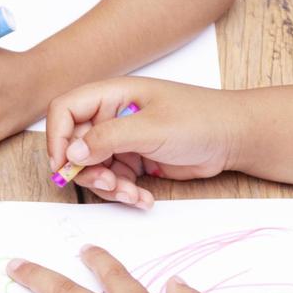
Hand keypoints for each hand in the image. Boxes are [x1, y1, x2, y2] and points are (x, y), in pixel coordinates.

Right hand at [45, 78, 238, 206]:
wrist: (235, 138)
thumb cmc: (201, 120)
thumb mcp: (151, 128)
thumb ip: (107, 138)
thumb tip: (70, 153)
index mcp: (112, 95)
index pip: (64, 110)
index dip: (57, 137)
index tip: (64, 164)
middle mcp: (111, 116)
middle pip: (74, 146)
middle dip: (88, 171)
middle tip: (108, 183)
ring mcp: (121, 139)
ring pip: (92, 169)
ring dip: (108, 187)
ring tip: (132, 193)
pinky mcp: (132, 159)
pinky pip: (112, 180)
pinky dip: (123, 193)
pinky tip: (143, 197)